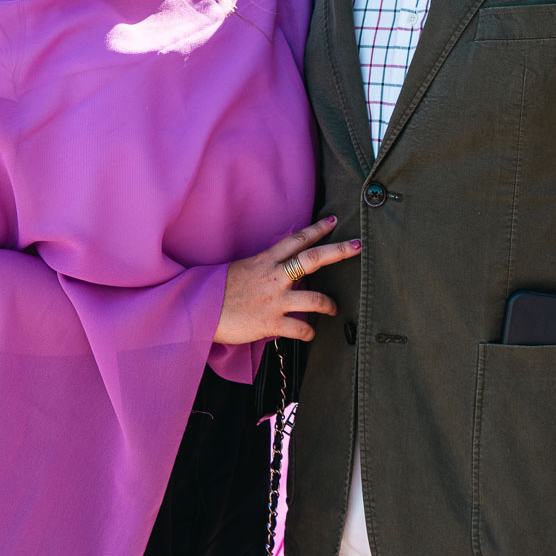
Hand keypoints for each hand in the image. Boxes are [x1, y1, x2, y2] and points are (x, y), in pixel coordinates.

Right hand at [214, 217, 361, 345]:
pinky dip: (308, 332)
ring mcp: (274, 300)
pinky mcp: (271, 323)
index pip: (296, 240)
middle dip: (338, 251)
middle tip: (357, 245)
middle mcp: (274, 277)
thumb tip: (282, 271)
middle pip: (313, 259)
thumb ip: (264, 269)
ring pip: (314, 299)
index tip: (333, 221)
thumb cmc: (217, 290)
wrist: (198, 311)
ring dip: (328, 304)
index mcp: (265, 261)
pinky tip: (310, 334)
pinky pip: (299, 328)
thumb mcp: (242, 270)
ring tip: (334, 308)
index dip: (316, 229)